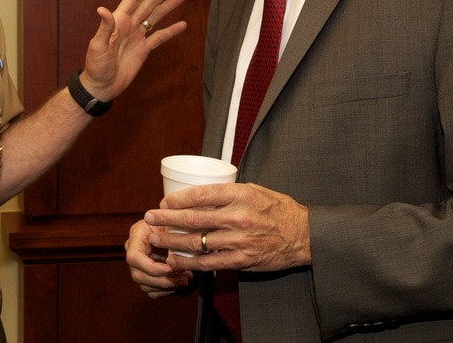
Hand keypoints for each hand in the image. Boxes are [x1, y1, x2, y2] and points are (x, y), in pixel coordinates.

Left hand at [80, 0, 186, 100]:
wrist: (102, 86)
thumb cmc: (96, 66)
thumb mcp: (98, 46)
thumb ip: (104, 28)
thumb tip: (102, 9)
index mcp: (118, 21)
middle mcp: (129, 26)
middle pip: (148, 5)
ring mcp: (137, 37)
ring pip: (155, 18)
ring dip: (167, 7)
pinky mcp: (144, 50)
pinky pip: (159, 38)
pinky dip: (170, 31)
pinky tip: (182, 25)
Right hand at [125, 219, 193, 297]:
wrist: (172, 221)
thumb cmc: (172, 219)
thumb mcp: (171, 223)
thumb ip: (170, 239)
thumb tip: (174, 259)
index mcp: (136, 235)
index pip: (134, 258)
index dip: (152, 268)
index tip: (172, 269)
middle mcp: (132, 250)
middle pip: (138, 275)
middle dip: (163, 281)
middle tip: (184, 278)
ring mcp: (137, 264)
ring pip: (145, 286)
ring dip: (167, 286)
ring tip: (185, 279)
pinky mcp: (145, 273)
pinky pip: (151, 290)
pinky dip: (165, 290)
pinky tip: (179, 281)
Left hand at [144, 183, 310, 272]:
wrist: (302, 235)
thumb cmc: (277, 209)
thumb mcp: (254, 190)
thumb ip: (228, 192)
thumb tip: (198, 192)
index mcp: (240, 195)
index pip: (201, 194)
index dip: (178, 199)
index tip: (164, 201)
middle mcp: (238, 217)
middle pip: (193, 218)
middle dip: (166, 218)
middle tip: (149, 217)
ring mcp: (239, 240)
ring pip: (196, 242)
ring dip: (171, 241)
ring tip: (155, 239)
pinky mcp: (240, 259)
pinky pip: (208, 262)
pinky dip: (188, 262)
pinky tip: (174, 260)